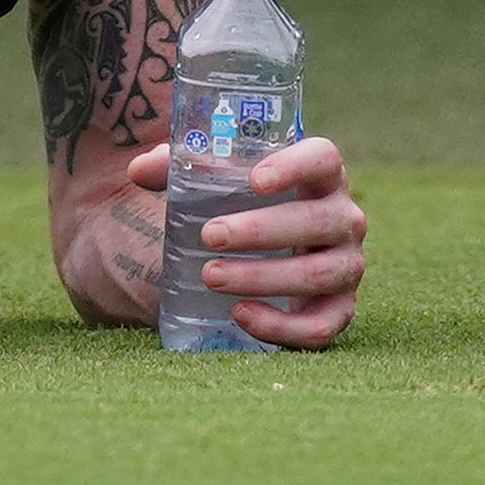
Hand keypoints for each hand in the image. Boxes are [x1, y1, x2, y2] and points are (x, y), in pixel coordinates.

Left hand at [116, 134, 368, 348]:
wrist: (259, 255)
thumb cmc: (238, 207)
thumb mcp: (211, 183)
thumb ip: (176, 168)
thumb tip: (138, 171)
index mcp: (320, 176)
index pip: (323, 159)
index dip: (294, 167)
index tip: (253, 180)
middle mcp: (343, 219)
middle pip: (317, 220)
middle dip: (261, 230)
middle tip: (209, 235)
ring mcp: (345, 266)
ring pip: (317, 275)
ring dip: (262, 277)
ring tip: (210, 276)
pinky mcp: (338, 310)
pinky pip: (320, 326)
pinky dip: (281, 325)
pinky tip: (240, 314)